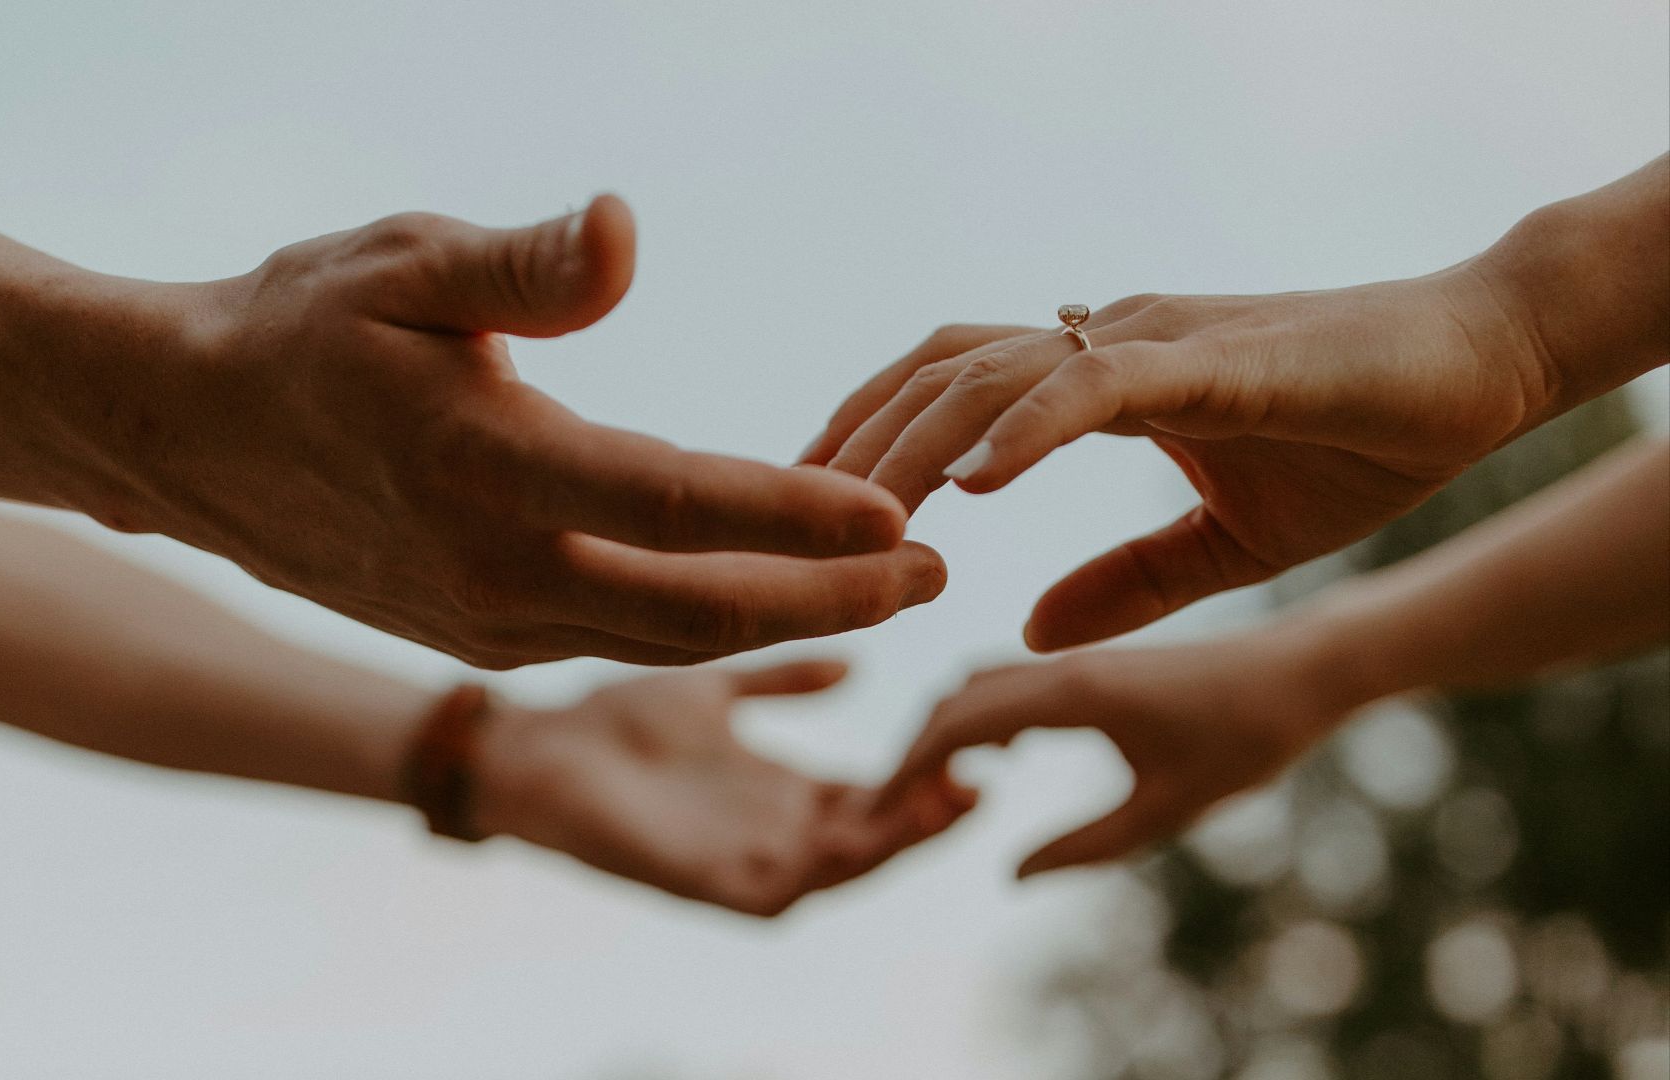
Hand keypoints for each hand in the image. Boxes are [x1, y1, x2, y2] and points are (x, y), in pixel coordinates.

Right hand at [99, 196, 942, 667]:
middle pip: (698, 611)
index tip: (903, 516)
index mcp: (484, 470)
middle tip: (938, 574)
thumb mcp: (401, 262)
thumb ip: (523, 265)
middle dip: (833, 599)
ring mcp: (485, 621)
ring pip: (664, 640)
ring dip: (784, 615)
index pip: (675, 506)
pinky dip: (707, 618)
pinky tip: (763, 581)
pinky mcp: (479, 636)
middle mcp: (492, 572)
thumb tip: (626, 229)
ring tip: (883, 583)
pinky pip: (619, 639)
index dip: (795, 516)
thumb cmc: (296, 326)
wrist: (184, 433)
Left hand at [477, 660, 975, 915]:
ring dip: (897, 841)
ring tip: (944, 800)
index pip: (877, 791)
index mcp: (784, 789)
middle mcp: (775, 829)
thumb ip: (782, 678)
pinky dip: (829, 869)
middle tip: (981, 770)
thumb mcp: (717, 687)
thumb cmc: (616, 722)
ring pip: (843, 866)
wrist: (537, 747)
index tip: (976, 731)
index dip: (927, 768)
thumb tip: (853, 660)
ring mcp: (744, 859)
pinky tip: (862, 835)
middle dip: (931, 810)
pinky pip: (784, 891)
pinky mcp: (706, 883)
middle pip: (876, 832)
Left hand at [807, 267, 1548, 650]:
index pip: (953, 386)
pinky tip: (970, 489)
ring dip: (914, 445)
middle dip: (859, 441)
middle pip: (940, 370)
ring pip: (991, 372)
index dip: (876, 439)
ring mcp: (1151, 339)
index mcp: (1103, 378)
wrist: (1482, 372)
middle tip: (793, 517)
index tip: (817, 508)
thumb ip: (1125, 583)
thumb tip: (1029, 627)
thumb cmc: (1361, 442)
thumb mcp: (1221, 544)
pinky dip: (1022, 429)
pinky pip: (1090, 382)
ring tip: (860, 520)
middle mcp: (1107, 339)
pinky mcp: (1207, 356)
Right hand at [880, 634, 1339, 878]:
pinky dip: (985, 716)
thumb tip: (1010, 875)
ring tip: (943, 792)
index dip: (910, 767)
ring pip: (980, 684)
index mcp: (1073, 694)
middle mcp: (1063, 666)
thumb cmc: (1247, 739)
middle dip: (916, 753)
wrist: (1302, 669)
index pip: (958, 722)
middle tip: (897, 812)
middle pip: (956, 699)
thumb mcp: (1169, 809)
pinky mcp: (1094, 663)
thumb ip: (1087, 846)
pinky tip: (1008, 759)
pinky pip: (1013, 681)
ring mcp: (1077, 660)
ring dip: (949, 731)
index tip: (882, 811)